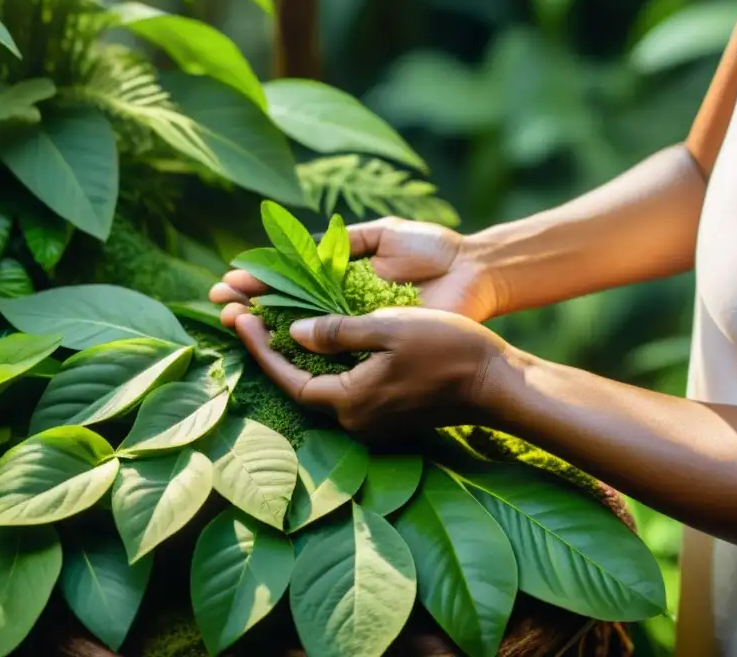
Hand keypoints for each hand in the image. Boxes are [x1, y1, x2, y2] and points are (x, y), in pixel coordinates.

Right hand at [209, 217, 500, 325]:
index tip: (229, 281)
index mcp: (343, 279)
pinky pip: (336, 348)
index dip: (259, 282)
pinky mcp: (377, 346)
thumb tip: (300, 253)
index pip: (291, 282)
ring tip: (232, 320)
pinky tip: (274, 340)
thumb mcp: (383, 235)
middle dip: (251, 306)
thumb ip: (345, 242)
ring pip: (303, 332)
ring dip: (266, 327)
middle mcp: (345, 308)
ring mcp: (359, 329)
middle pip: (288, 310)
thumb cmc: (433, 250)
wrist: (474, 271)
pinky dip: (304, 346)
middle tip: (218, 304)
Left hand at [232, 307, 510, 438]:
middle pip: (300, 385)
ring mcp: (375, 422)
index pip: (288, 378)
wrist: (496, 383)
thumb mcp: (387, 327)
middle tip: (249, 315)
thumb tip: (294, 332)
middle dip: (273, 351)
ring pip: (324, 386)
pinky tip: (325, 339)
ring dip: (300, 357)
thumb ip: (337, 332)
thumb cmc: (446, 350)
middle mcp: (356, 420)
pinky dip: (330, 363)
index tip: (239, 318)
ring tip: (278, 322)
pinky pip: (347, 387)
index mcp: (350, 402)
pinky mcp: (391, 414)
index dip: (260, 348)